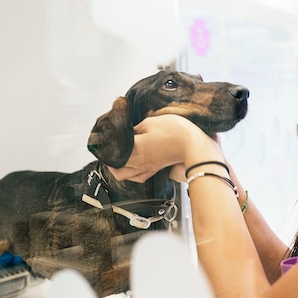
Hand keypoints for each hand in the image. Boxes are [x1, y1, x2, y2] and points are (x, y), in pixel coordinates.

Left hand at [106, 114, 221, 182]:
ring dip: (119, 168)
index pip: (111, 153)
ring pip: (125, 175)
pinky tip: (134, 163)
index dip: (104, 147)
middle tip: (108, 148)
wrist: (195, 145)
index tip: (101, 140)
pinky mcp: (157, 168)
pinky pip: (139, 176)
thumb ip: (135, 128)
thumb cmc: (175, 132)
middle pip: (115, 169)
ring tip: (118, 157)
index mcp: (134, 150)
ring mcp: (148, 167)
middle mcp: (139, 162)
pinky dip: (132, 172)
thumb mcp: (150, 122)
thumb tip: (126, 132)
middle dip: (109, 159)